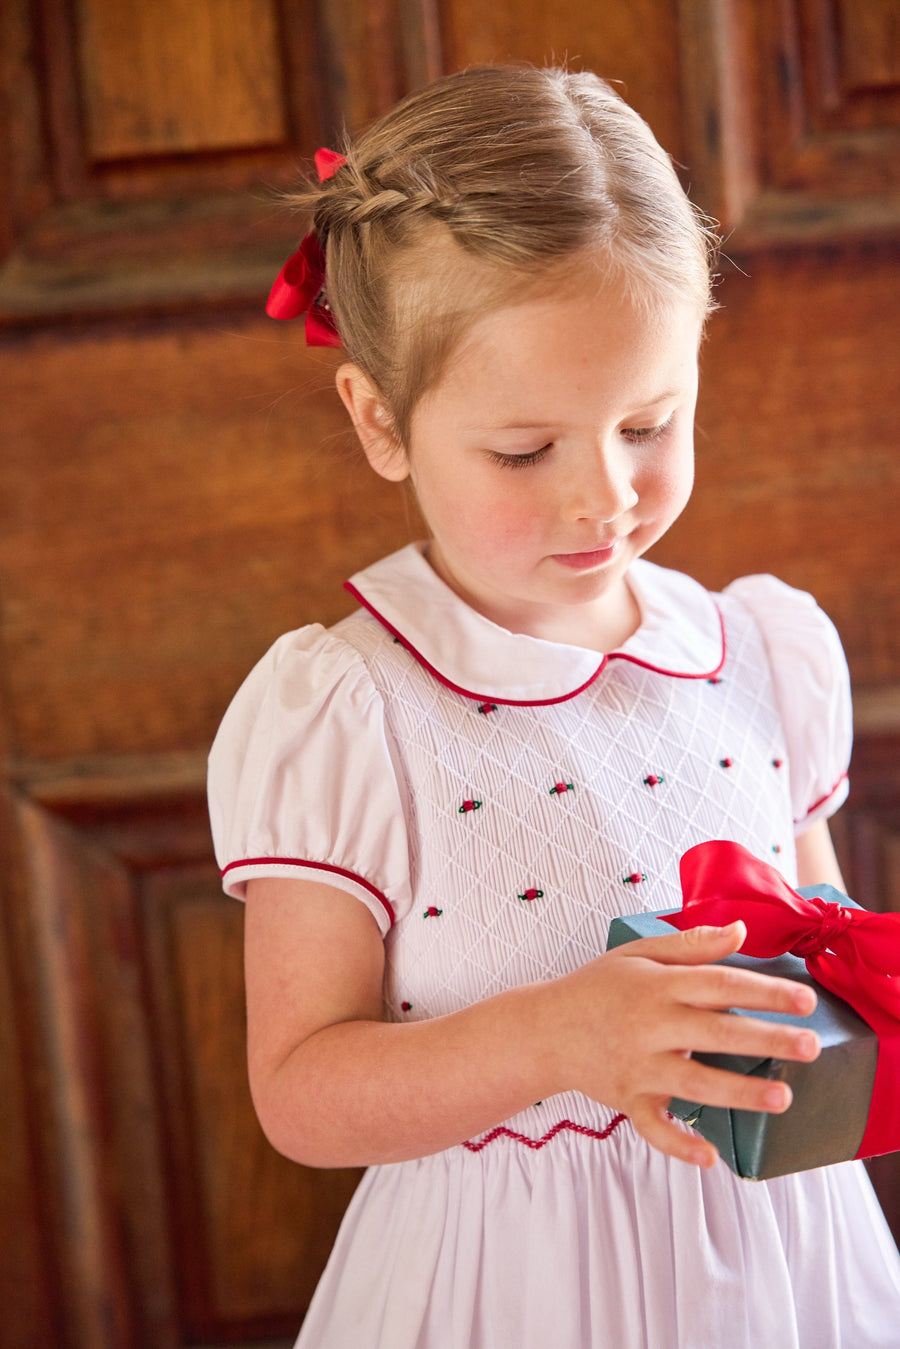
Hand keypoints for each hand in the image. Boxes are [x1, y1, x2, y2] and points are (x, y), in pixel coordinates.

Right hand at [549, 922, 819, 1167]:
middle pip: (716, 1032)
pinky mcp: (627, 1100)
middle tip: (810, 1047)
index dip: (765, 991)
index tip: (806, 1001)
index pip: (720, 984)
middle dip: (767, 1039)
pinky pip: (654, 1127)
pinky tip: (710, 1156)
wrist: (544, 1029)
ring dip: (739, 1091)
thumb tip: (741, 930)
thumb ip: (692, 944)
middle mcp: (649, 1026)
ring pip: (695, 1082)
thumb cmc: (597, 987)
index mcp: (656, 986)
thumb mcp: (638, 953)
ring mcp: (638, 1067)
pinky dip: (679, 1144)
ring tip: (781, 1097)